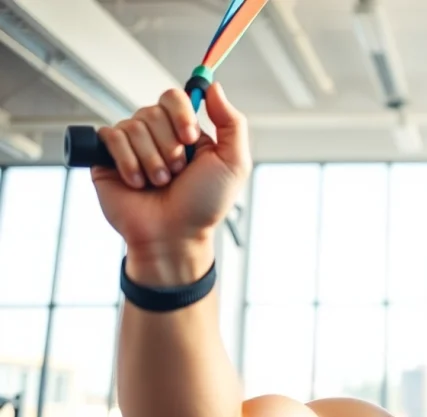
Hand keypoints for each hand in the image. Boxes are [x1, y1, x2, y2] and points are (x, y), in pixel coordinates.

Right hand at [91, 83, 251, 280]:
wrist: (174, 235)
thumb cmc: (204, 204)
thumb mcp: (233, 163)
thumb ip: (232, 122)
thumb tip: (214, 86)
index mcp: (186, 132)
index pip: (175, 97)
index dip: (181, 114)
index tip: (190, 139)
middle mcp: (157, 134)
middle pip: (153, 110)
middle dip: (169, 146)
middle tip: (177, 173)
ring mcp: (132, 144)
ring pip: (134, 125)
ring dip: (152, 160)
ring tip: (159, 183)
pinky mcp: (107, 157)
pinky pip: (111, 137)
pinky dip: (128, 162)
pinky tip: (137, 183)